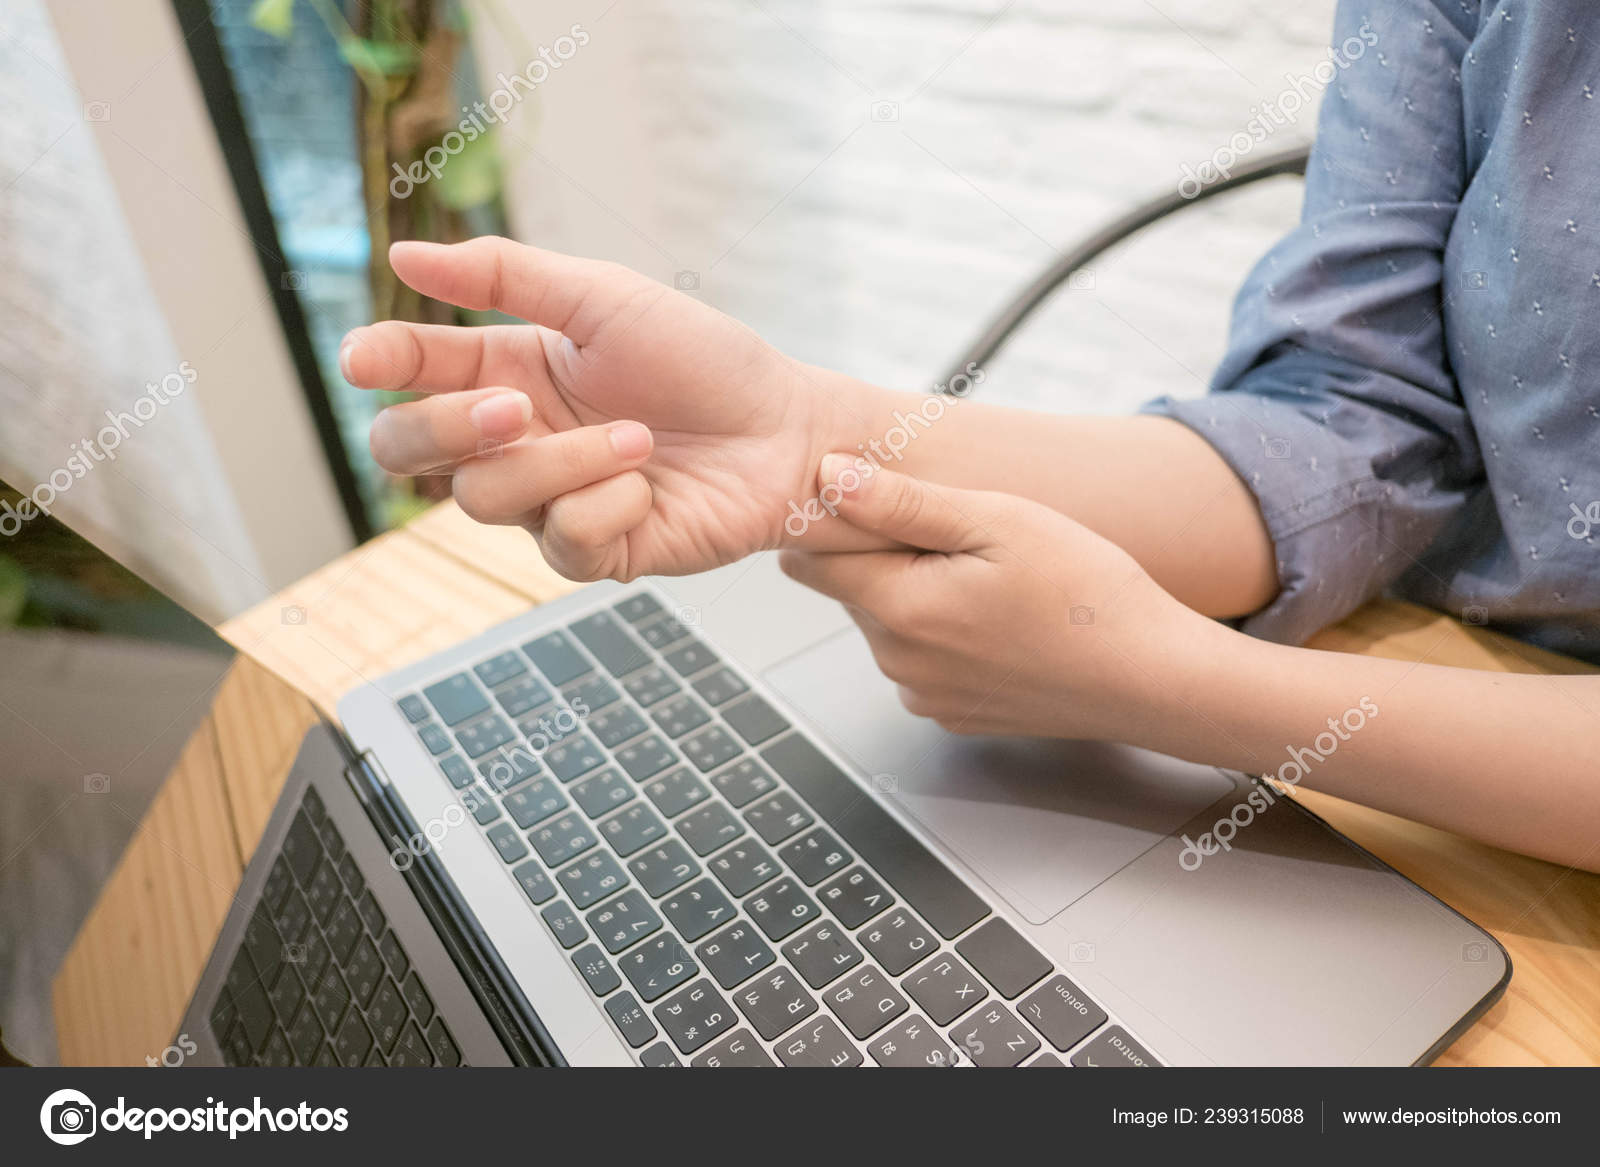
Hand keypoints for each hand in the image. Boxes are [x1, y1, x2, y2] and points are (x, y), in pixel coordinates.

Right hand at [341, 237, 867, 579]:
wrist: (784, 430)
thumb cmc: (703, 360)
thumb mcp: (603, 299)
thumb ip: (504, 278)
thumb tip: (403, 254)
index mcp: (506, 369)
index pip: (411, 371)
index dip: (379, 363)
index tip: (364, 358)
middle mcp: (515, 439)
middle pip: (410, 452)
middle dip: (445, 431)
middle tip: (513, 407)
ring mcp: (548, 500)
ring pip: (486, 499)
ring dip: (563, 463)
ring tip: (637, 437)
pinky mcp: (593, 551)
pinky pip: (559, 540)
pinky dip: (607, 504)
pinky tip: (649, 486)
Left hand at [778, 455, 1223, 742]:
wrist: (1151, 678)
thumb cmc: (1087, 594)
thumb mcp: (998, 521)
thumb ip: (903, 502)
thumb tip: (827, 476)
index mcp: (900, 610)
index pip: (811, 560)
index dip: (836, 521)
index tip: (879, 501)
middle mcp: (898, 662)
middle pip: (852, 590)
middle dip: (887, 555)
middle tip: (965, 538)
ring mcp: (923, 694)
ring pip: (887, 623)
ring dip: (917, 593)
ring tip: (992, 580)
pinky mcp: (951, 713)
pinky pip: (921, 659)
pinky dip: (945, 634)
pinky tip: (1000, 619)